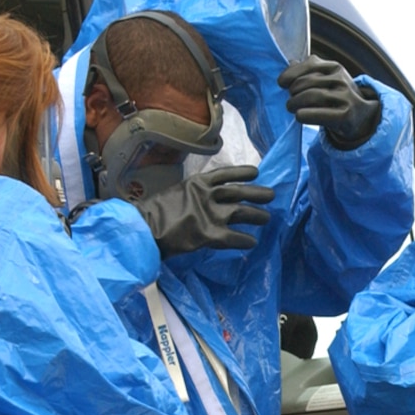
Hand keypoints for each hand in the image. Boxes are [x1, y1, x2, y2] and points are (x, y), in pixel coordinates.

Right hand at [135, 165, 273, 257]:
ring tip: (267, 219)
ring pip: (241, 212)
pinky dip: (244, 240)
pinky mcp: (209, 234)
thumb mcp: (174, 193)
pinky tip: (252, 242)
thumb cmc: (153, 213)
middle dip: (257, 194)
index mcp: (196, 183)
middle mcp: (206, 195)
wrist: (143, 228)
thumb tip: (200, 199)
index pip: (225, 174)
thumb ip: (191, 195)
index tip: (256, 172)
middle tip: (271, 196)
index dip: (242, 173)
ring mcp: (209, 214)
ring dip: (257, 215)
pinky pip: (234, 238)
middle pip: (239, 193)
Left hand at [278, 57, 381, 148]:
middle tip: (290, 101)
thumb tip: (291, 63)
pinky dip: (304, 115)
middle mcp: (341, 79)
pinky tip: (299, 116)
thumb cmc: (337, 97)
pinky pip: (318, 114)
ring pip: (311, 96)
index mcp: (335, 67)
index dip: (291, 74)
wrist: (362, 117)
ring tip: (292, 108)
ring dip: (295, 103)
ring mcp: (345, 97)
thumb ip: (309, 71)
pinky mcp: (345, 115)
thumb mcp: (327, 80)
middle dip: (293, 92)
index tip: (281, 83)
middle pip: (307, 82)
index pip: (309, 64)